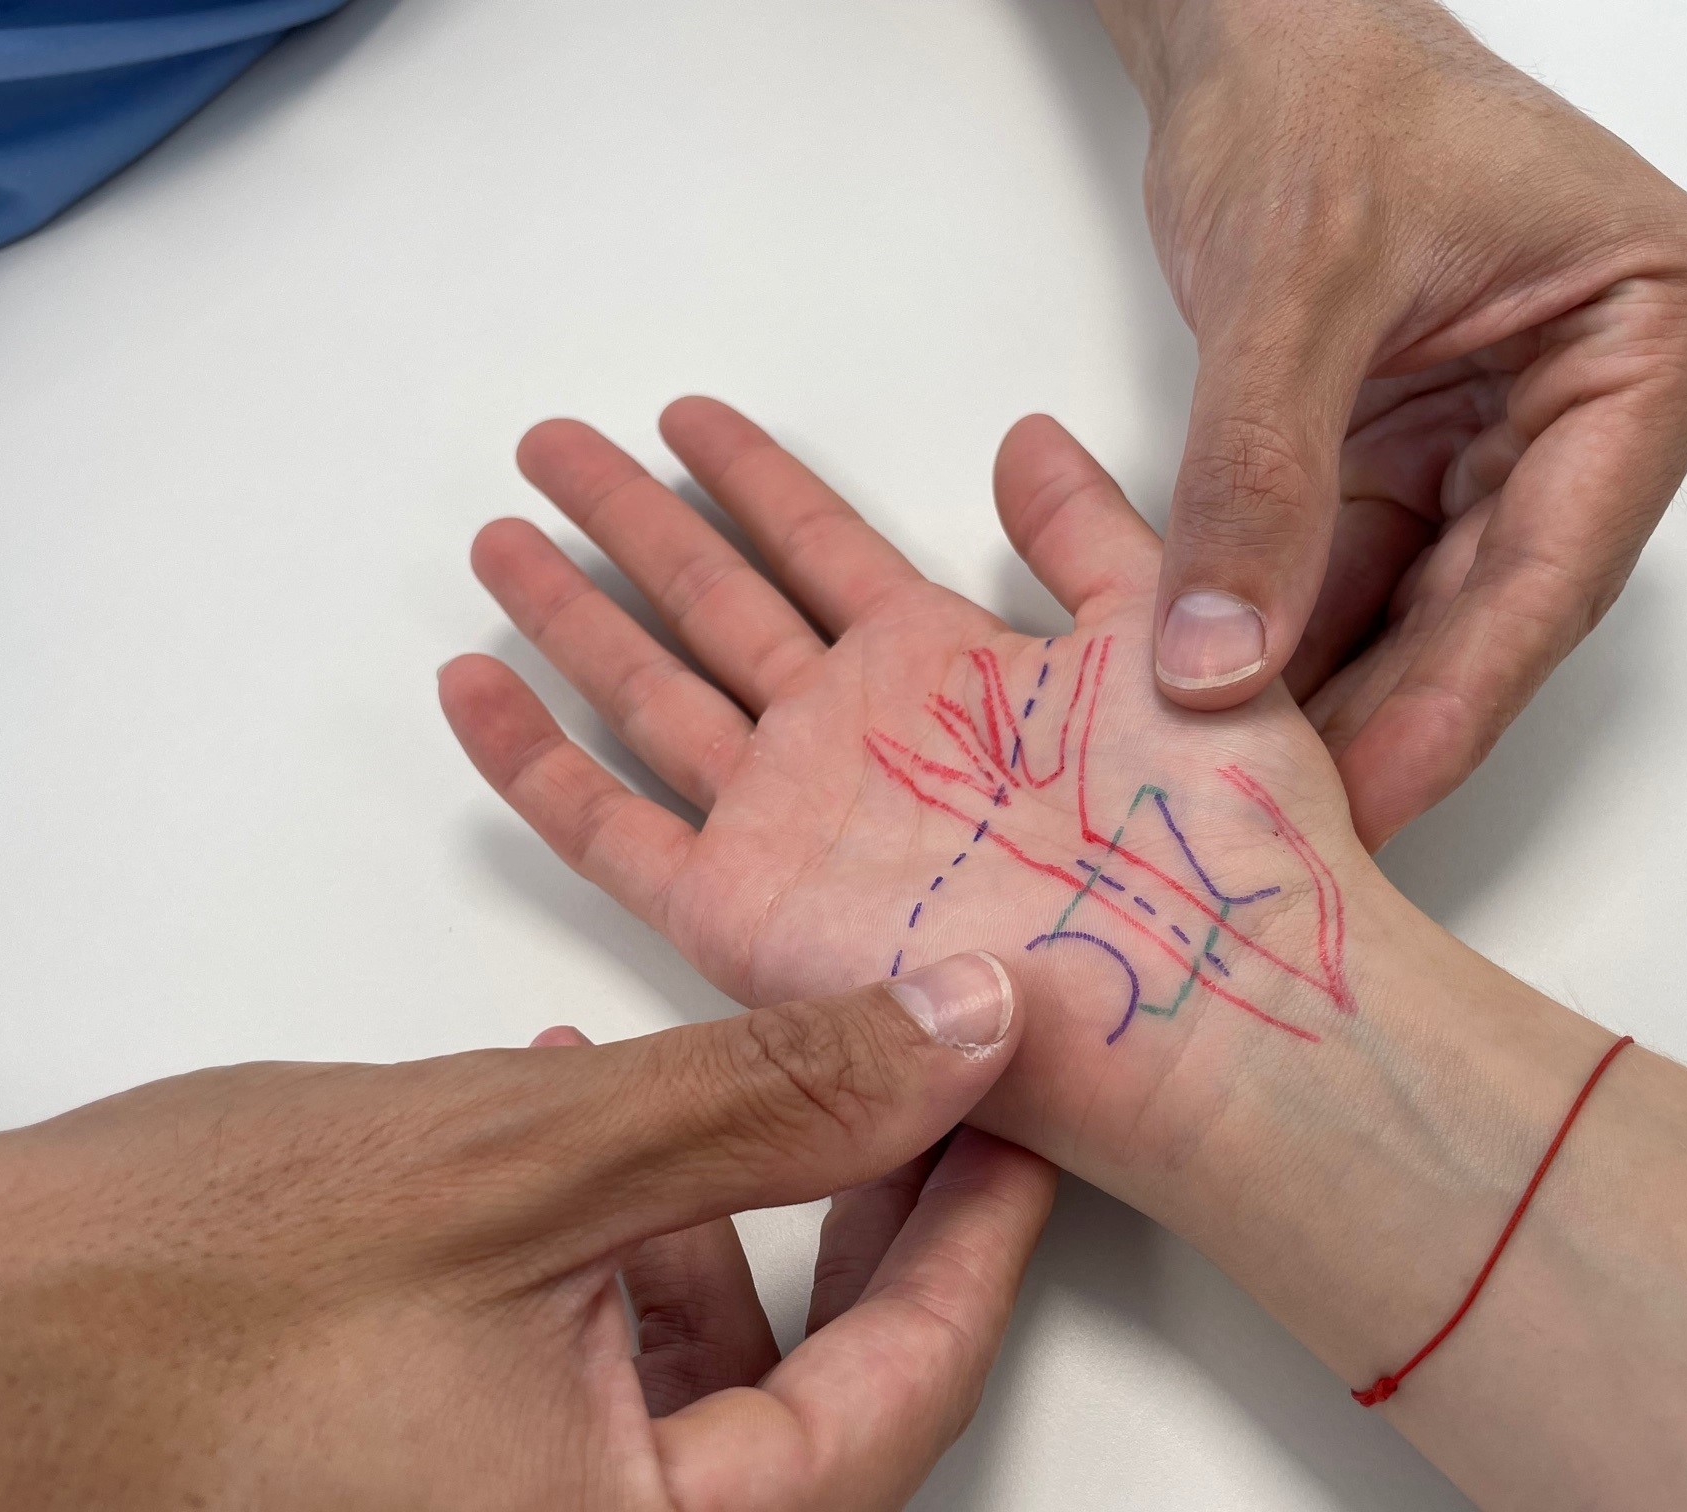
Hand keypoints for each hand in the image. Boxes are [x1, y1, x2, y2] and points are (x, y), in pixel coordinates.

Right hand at [0, 961, 1052, 1510]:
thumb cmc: (188, 1288)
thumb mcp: (530, 1158)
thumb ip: (773, 1096)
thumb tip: (967, 1034)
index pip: (900, 1403)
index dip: (980, 1237)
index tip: (1028, 1116)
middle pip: (825, 1399)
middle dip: (866, 1220)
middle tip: (906, 1081)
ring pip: (717, 1375)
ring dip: (734, 1214)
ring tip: (708, 1078)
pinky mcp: (464, 1476)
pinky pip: (610, 1373)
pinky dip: (630, 1248)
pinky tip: (588, 1125)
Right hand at [440, 398, 1387, 1207]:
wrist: (1206, 997)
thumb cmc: (1213, 829)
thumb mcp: (1163, 635)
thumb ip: (1091, 531)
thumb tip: (1024, 431)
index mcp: (937, 663)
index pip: (815, 540)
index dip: (749, 475)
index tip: (683, 413)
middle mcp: (849, 733)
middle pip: (709, 600)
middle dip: (629, 520)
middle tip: (551, 445)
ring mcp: (790, 820)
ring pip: (647, 691)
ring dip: (571, 615)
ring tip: (499, 539)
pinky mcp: (745, 917)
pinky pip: (611, 830)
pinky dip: (534, 761)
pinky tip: (473, 686)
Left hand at [1099, 0, 1686, 845]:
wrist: (1258, 28)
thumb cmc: (1320, 87)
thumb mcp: (1290, 290)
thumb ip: (1254, 480)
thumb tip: (1216, 662)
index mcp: (1658, 330)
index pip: (1559, 560)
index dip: (1458, 697)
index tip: (1374, 799)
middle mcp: (1604, 396)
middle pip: (1496, 600)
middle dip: (1390, 715)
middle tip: (1298, 836)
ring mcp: (1513, 429)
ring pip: (1425, 603)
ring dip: (1337, 692)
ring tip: (1251, 798)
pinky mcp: (1419, 446)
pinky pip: (1361, 568)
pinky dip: (1296, 635)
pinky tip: (1232, 711)